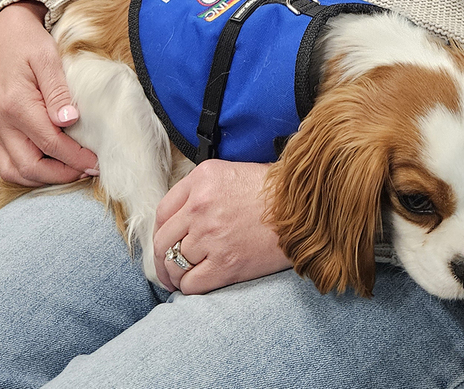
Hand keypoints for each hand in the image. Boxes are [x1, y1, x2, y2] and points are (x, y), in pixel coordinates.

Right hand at [0, 1, 99, 185]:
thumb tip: (69, 120)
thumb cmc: (28, 43)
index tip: (97, 163)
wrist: (3, 33)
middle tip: (88, 171)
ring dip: (43, 178)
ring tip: (72, 172)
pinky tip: (51, 165)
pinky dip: (29, 171)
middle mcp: (2, 122)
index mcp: (17, 105)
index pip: (50, 143)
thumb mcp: (48, 57)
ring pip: (14, 171)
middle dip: (61, 174)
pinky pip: (7, 162)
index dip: (75, 158)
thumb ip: (58, 90)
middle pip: (29, 166)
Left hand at [153, 159, 289, 293]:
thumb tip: (179, 218)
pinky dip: (189, 288)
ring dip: (175, 275)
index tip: (165, 242)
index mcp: (201, 180)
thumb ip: (200, 190)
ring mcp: (211, 236)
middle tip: (168, 267)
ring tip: (182, 278)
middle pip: (163, 241)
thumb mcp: (230, 174)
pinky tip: (196, 284)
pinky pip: (190, 284)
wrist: (303, 209)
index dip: (161, 232)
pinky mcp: (225, 264)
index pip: (163, 211)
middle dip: (162, 258)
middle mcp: (201, 207)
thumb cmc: (271, 192)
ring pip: (174, 265)